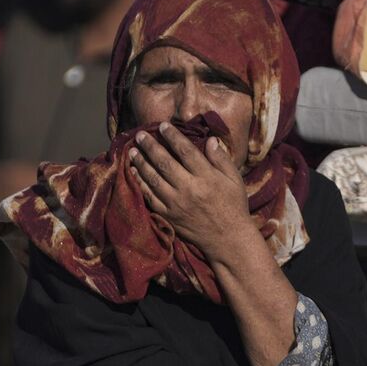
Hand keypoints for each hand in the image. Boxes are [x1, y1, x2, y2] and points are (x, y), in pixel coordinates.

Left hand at [129, 123, 252, 261]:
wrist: (228, 239)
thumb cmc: (234, 206)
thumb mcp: (234, 180)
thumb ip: (221, 159)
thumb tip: (210, 139)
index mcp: (207, 177)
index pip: (186, 151)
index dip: (173, 136)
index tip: (163, 126)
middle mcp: (189, 188)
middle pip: (165, 162)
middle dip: (150, 146)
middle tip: (140, 135)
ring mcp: (176, 203)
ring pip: (153, 179)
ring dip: (141, 163)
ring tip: (132, 151)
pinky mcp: (169, 215)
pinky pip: (149, 197)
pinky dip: (140, 184)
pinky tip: (133, 173)